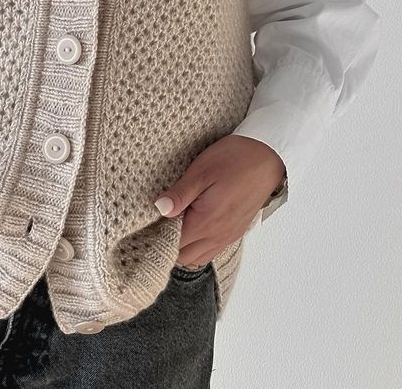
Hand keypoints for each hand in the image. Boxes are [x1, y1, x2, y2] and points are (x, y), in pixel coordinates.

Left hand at [153, 135, 285, 266]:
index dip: (155, 237)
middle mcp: (218, 236)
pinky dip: (197, 245)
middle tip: (154, 223)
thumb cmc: (234, 159)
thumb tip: (158, 209)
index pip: (173, 245)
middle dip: (166, 245)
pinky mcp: (235, 230)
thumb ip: (180, 194)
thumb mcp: (201, 171)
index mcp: (206, 223)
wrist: (268, 156)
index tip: (144, 224)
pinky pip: (211, 249)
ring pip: (198, 256)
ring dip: (182, 246)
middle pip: (183, 257)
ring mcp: (228, 235)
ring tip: (171, 223)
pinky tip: (191, 224)